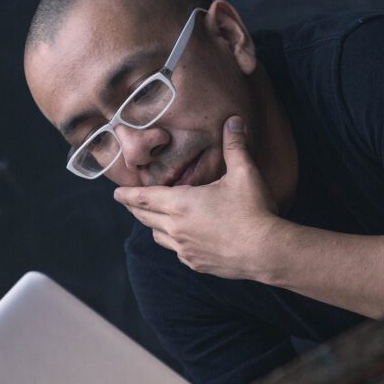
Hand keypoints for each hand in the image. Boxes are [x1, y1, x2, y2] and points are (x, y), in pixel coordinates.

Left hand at [114, 116, 290, 280]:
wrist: (266, 251)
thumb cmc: (254, 210)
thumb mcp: (244, 173)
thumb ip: (235, 145)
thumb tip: (234, 120)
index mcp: (181, 203)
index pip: (142, 198)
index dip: (127, 195)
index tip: (116, 193)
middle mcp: (176, 228)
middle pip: (144, 217)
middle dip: (134, 208)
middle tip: (128, 203)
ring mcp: (184, 249)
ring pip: (157, 236)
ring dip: (152, 225)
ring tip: (154, 218)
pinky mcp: (196, 264)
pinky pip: (176, 251)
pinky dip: (173, 242)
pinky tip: (182, 238)